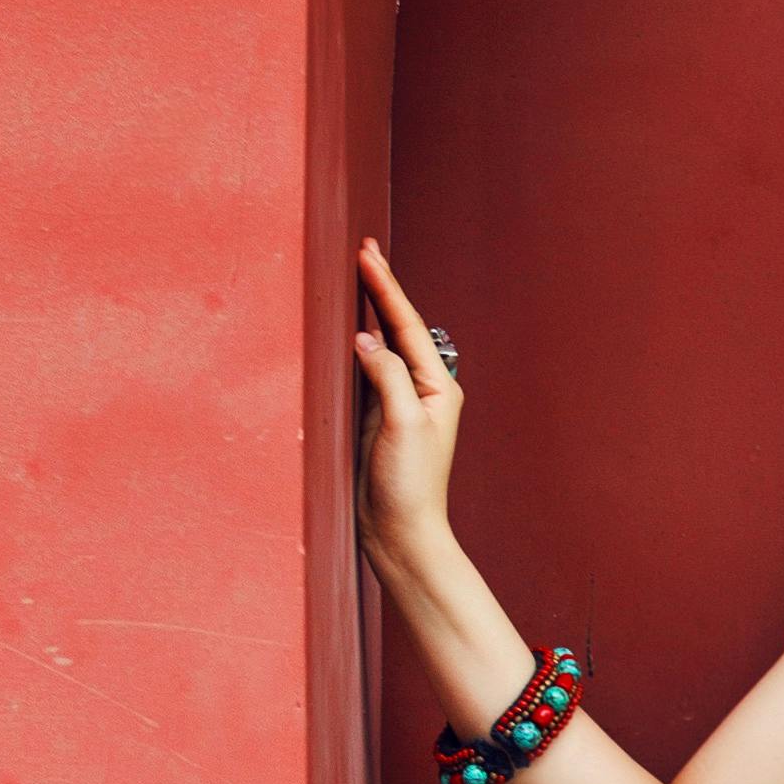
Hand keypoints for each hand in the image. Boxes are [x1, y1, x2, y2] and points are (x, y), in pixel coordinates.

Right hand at [352, 238, 467, 586]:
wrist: (400, 533)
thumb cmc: (410, 486)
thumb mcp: (401, 425)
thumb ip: (387, 378)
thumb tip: (366, 339)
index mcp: (437, 386)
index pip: (407, 325)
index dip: (386, 288)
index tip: (366, 254)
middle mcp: (420, 390)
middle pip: (397, 328)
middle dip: (380, 289)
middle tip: (363, 250)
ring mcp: (397, 403)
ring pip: (380, 346)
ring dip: (368, 312)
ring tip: (355, 278)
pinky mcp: (376, 419)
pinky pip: (365, 371)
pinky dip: (355, 345)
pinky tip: (346, 330)